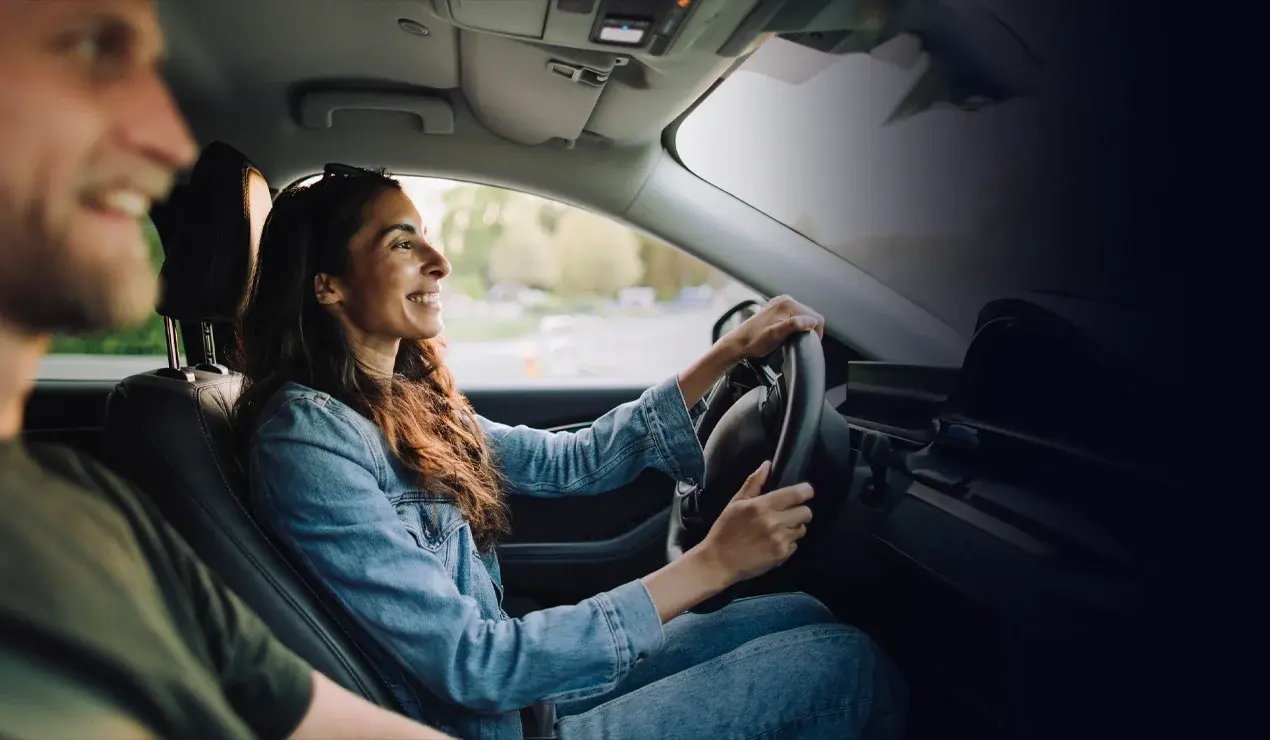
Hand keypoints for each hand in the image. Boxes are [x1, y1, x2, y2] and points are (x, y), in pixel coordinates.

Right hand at [698, 460, 813, 583]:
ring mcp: (780, 539)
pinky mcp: (782, 555)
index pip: (797, 494)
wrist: (719, 561)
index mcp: (762, 506)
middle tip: (789, 513)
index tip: (804, 492)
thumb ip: (754, 483)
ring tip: (779, 530)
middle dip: (800, 511)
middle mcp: (774, 522)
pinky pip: (796, 544)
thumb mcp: (736, 503)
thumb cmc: (725, 530)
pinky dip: (788, 543)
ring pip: (802, 529)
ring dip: (794, 528)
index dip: (806, 491)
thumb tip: (767, 465)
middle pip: (806, 512)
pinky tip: (774, 543)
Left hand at [723, 295, 824, 359]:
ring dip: (803, 327)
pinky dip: (796, 325)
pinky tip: (790, 334)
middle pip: (810, 315)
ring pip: (803, 316)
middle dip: (810, 329)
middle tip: (803, 343)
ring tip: (796, 339)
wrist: (738, 343)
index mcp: (787, 304)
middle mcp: (785, 300)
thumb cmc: (754, 341)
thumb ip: (794, 326)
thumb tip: (811, 321)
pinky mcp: (777, 309)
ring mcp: (780, 303)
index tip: (811, 344)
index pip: (815, 317)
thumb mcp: (775, 335)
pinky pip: (794, 316)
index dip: (817, 332)